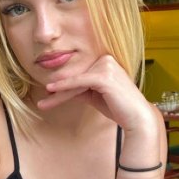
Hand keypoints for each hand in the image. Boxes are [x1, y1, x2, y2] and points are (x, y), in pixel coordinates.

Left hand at [36, 54, 156, 132]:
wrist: (136, 118)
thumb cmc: (117, 107)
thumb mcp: (94, 95)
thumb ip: (80, 89)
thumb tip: (59, 88)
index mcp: (105, 61)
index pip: (79, 74)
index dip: (63, 85)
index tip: (48, 93)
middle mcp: (106, 60)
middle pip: (76, 77)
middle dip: (58, 90)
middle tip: (42, 100)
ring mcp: (106, 66)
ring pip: (75, 81)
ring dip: (58, 93)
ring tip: (43, 103)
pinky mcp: (104, 76)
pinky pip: (79, 82)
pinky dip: (64, 87)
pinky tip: (52, 90)